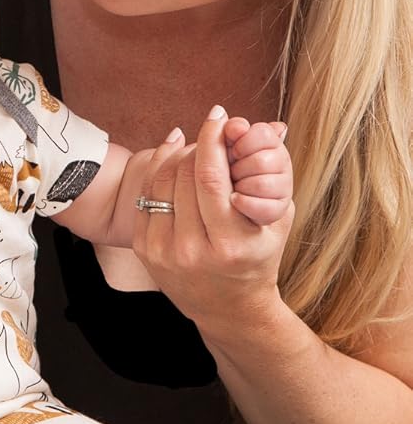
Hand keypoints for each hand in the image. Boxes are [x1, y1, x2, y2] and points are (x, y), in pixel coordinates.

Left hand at [132, 106, 293, 333]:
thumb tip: (274, 125)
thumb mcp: (277, 221)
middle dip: (196, 144)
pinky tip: (172, 159)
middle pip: (183, 175)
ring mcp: (164, 252)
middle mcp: (192, 250)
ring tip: (193, 145)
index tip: (217, 116)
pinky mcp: (145, 250)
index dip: (211, 139)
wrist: (228, 308)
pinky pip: (146, 198)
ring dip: (176, 156)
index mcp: (230, 243)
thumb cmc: (259, 257)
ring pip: (161, 183)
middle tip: (208, 129)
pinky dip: (158, 173)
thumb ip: (276, 173)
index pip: (210, 177)